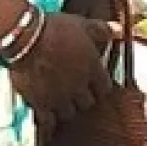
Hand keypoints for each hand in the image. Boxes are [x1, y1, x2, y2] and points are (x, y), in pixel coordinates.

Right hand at [9, 11, 115, 133]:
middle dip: (83, 97)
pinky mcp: (41, 104)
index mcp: (92, 68)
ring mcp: (60, 97)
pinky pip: (48, 121)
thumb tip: (119, 31)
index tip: (94, 82)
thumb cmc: (56, 29)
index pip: (104, 88)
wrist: (27, 38)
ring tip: (60, 100)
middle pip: (88, 103)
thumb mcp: (83, 24)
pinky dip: (48, 120)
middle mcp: (79, 86)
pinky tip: (46, 115)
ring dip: (66, 107)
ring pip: (69, 113)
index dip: (99, 86)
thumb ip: (102, 30)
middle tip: (76, 91)